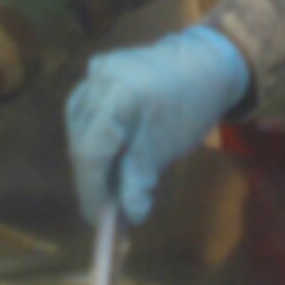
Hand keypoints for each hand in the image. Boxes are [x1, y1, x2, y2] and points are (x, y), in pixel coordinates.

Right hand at [65, 26, 249, 223]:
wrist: (206, 65)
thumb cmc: (190, 107)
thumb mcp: (166, 147)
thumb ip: (140, 180)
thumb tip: (129, 216)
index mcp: (120, 97)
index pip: (92, 153)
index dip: (92, 190)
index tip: (96, 219)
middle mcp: (101, 79)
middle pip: (82, 140)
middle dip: (90, 177)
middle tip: (102, 208)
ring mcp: (99, 69)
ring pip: (78, 122)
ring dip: (88, 154)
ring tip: (105, 181)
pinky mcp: (102, 66)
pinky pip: (86, 104)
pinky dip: (91, 129)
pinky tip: (104, 147)